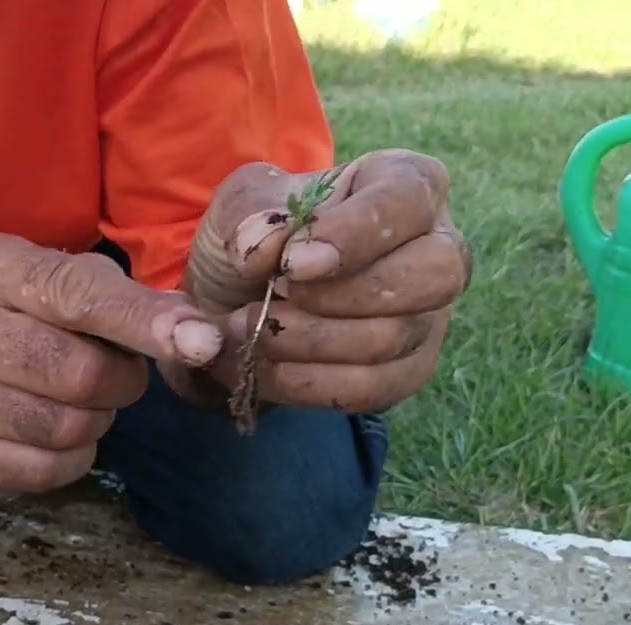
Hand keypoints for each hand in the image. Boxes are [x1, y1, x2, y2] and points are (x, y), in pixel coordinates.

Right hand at [0, 232, 222, 491]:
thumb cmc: (27, 312)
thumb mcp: (74, 282)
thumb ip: (137, 304)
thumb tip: (201, 339)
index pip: (77, 296)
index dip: (143, 324)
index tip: (201, 344)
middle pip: (78, 374)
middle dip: (120, 381)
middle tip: (114, 374)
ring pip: (64, 427)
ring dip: (96, 421)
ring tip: (81, 401)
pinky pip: (41, 470)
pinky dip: (70, 459)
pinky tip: (59, 435)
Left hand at [168, 149, 471, 413]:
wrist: (238, 300)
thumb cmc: (258, 236)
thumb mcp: (240, 205)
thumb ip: (250, 215)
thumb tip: (266, 247)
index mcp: (405, 182)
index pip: (407, 200)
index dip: (353, 234)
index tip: (291, 263)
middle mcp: (437, 248)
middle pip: (434, 275)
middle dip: (341, 297)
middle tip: (272, 299)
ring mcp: (431, 314)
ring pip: (395, 339)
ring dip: (306, 343)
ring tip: (244, 330)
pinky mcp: (408, 370)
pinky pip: (373, 389)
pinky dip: (305, 384)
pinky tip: (259, 368)